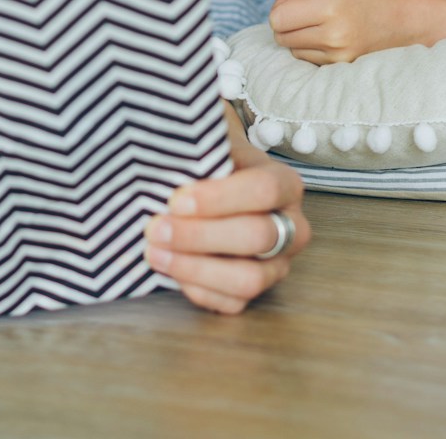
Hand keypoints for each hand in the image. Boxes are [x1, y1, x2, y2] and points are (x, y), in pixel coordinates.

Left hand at [143, 107, 309, 313]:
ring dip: (195, 267)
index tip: (176, 200)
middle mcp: (290, 227)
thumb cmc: (210, 158)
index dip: (219, 198)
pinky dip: (196, 288)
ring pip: (248, 280)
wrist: (211, 176)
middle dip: (200, 236)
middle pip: (256, 237)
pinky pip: (232, 304)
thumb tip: (165, 148)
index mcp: (284, 183)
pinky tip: (168, 268)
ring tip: (154, 252)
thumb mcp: (210, 141)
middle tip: (155, 227)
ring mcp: (276, 264)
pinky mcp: (254, 291)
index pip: (263, 191)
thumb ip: (199, 144)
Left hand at [267, 0, 422, 63]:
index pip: (277, 18)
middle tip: (311, 5)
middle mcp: (334, 37)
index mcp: (331, 8)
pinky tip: (328, 33)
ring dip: (298, 34)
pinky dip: (309, 46)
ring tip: (322, 19)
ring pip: (291, 49)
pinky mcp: (340, 68)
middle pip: (280, 35)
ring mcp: (338, 57)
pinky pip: (307, 59)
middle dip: (287, 18)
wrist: (404, 20)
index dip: (282, 3)